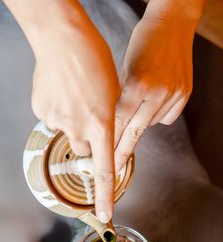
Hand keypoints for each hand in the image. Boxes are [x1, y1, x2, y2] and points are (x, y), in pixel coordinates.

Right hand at [31, 4, 119, 222]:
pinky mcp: (42, 113)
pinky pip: (54, 119)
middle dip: (88, 139)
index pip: (104, 170)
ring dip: (73, 123)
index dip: (104, 196)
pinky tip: (62, 93)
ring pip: (69, 133)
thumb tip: (100, 134)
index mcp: (102, 125)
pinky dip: (60, 111)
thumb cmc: (94, 61)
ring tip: (75, 98)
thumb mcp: (114, 93)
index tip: (104, 216)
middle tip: (89, 115)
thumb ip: (108, 121)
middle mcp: (79, 128)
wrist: (63, 40)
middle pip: (83, 149)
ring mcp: (58, 121)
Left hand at [114, 15, 194, 171]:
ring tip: (136, 108)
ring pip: (150, 124)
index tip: (105, 161)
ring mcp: (173, 94)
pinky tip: (154, 101)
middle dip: (123, 152)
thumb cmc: (143, 43)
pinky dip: (157, 114)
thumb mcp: (122, 69)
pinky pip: (166, 117)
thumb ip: (120, 98)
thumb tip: (114, 123)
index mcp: (136, 84)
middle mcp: (157, 92)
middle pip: (136, 132)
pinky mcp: (184, 94)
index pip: (120, 123)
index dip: (111, 143)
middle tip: (115, 170)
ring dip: (139, 123)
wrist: (172, 24)